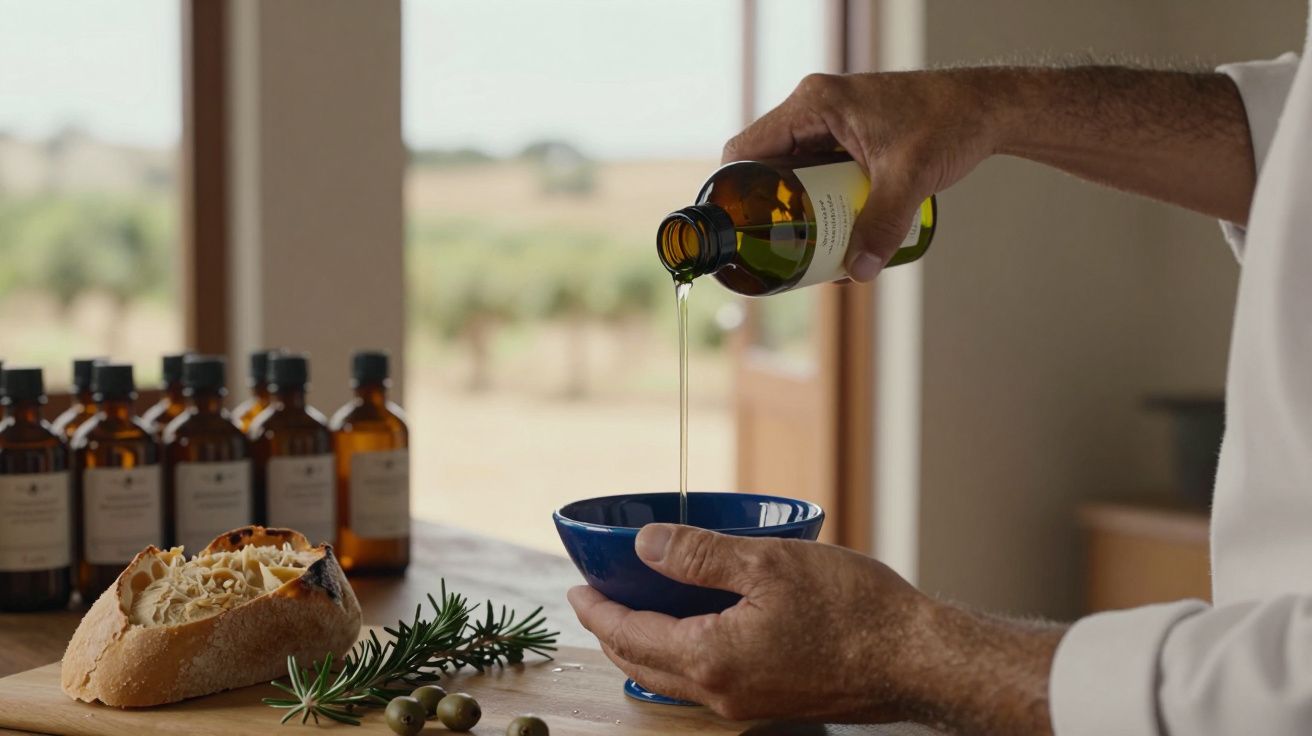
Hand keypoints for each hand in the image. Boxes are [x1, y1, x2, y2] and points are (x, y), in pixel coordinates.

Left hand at [568, 524, 1063, 731]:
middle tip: (598, 600)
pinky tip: (697, 626)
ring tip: (639, 609)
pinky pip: (706, 681)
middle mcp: (722, 692)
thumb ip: (699, 555)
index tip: (577, 588)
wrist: (916, 658)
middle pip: (642, 665)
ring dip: (646, 646)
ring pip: (673, 678)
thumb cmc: (853, 610)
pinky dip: (683, 654)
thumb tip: (645, 545)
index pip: (629, 636)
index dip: (597, 611)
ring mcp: (747, 703)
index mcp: (711, 658)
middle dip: (613, 632)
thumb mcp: (768, 563)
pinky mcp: (771, 702)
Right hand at [723, 71, 1005, 281]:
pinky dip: (819, 198)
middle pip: (767, 165)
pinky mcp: (848, 135)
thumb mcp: (910, 179)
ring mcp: (830, 121)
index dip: (736, 191)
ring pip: (793, 171)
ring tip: (809, 246)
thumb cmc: (950, 123)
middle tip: (781, 248)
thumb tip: (858, 271)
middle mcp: (815, 108)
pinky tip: (834, 229)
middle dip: (772, 209)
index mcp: (814, 104)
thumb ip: (882, 223)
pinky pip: (817, 169)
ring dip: (797, 208)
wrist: (988, 108)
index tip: (743, 230)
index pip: (748, 149)